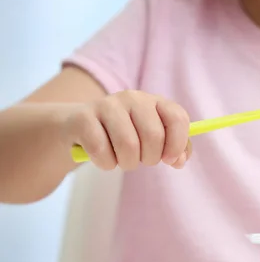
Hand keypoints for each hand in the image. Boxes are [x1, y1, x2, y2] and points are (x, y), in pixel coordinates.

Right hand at [63, 90, 191, 169]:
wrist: (78, 127)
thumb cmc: (123, 136)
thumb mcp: (151, 140)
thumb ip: (174, 150)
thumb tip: (179, 160)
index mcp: (154, 101)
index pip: (177, 118)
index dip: (177, 144)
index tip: (169, 160)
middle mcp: (132, 98)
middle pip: (154, 136)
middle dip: (149, 159)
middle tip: (140, 160)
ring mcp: (107, 105)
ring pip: (128, 146)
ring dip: (127, 163)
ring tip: (121, 159)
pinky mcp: (83, 118)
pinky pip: (102, 151)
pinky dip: (105, 163)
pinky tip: (103, 157)